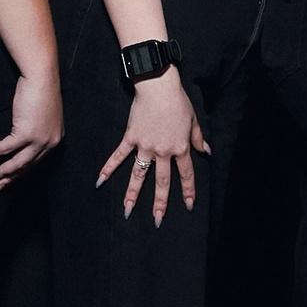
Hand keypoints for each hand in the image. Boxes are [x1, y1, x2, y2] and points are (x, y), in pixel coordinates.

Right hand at [0, 66, 63, 188]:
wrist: (41, 78)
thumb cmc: (41, 91)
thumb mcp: (44, 115)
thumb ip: (37, 129)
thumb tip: (23, 138)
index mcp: (55, 139)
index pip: (36, 162)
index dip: (21, 172)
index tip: (10, 179)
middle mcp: (50, 143)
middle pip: (26, 167)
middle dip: (10, 178)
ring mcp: (39, 140)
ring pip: (16, 164)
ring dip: (1, 172)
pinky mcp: (26, 134)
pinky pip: (4, 149)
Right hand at [97, 68, 207, 225]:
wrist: (159, 86)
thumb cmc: (178, 101)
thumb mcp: (193, 120)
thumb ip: (199, 139)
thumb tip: (207, 152)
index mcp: (180, 147)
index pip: (185, 174)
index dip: (188, 191)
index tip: (188, 205)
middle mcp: (163, 151)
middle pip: (162, 182)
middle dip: (160, 203)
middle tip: (157, 220)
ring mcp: (145, 146)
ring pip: (139, 175)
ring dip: (132, 194)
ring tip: (127, 211)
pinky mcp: (131, 138)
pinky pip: (119, 156)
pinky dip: (108, 168)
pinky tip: (100, 182)